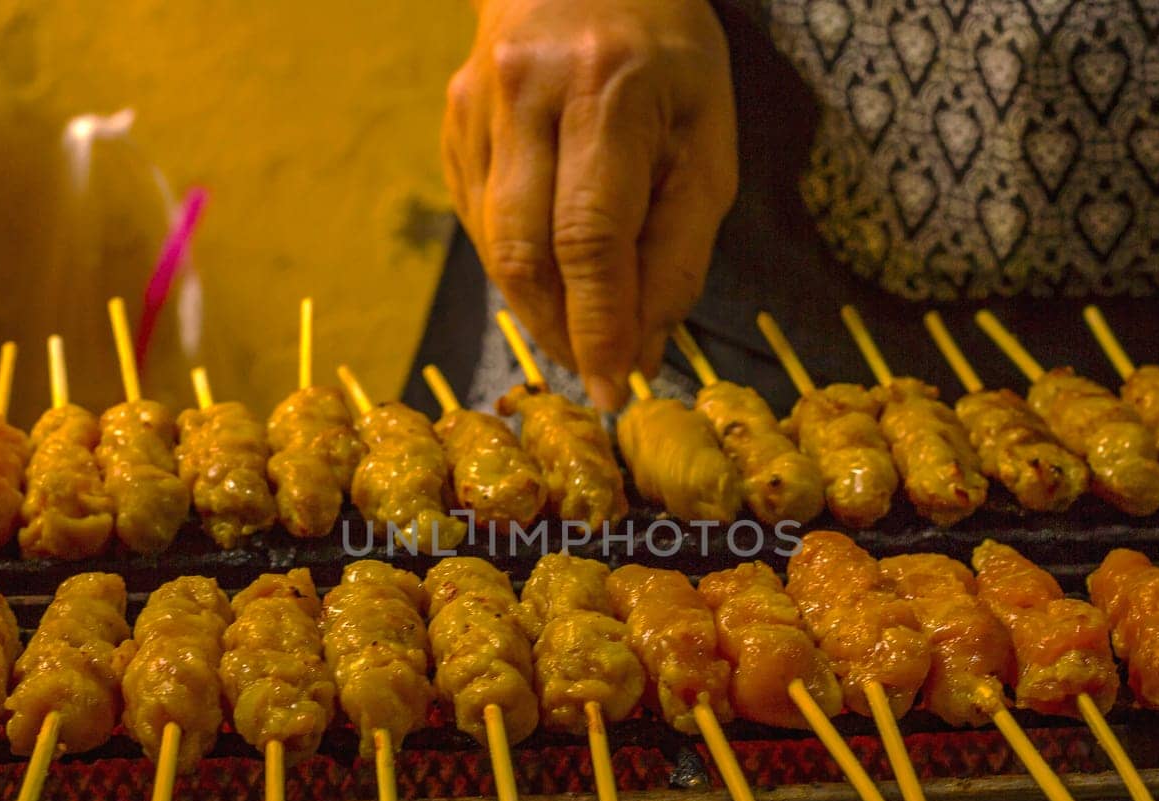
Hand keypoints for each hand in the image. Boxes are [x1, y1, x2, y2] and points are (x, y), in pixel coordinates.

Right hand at [444, 0, 737, 409]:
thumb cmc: (667, 55)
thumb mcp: (706, 140)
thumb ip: (681, 247)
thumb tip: (644, 347)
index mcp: (608, 89)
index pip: (590, 239)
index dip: (598, 327)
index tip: (611, 387)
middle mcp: (528, 93)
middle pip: (526, 252)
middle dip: (561, 331)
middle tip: (593, 374)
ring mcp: (475, 107)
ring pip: (494, 247)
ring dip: (538, 309)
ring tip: (579, 332)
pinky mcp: (452, 125)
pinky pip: (480, 223)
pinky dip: (517, 267)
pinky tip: (552, 273)